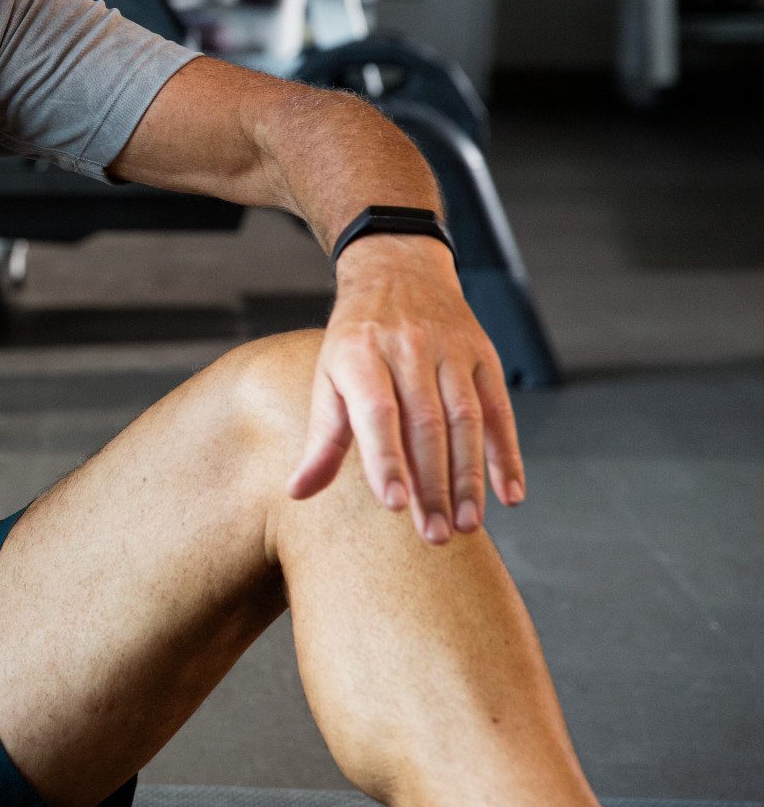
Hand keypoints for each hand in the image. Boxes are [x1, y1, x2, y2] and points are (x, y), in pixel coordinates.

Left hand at [286, 233, 526, 542]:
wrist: (398, 270)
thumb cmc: (356, 339)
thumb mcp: (328, 376)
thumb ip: (322, 437)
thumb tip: (297, 493)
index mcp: (360, 353)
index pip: (377, 412)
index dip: (386, 459)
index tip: (393, 505)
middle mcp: (408, 349)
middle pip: (425, 425)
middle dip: (432, 485)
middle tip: (434, 536)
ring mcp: (451, 350)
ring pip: (466, 420)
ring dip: (470, 478)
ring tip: (467, 525)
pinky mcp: (484, 356)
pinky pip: (499, 410)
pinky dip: (506, 454)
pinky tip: (510, 494)